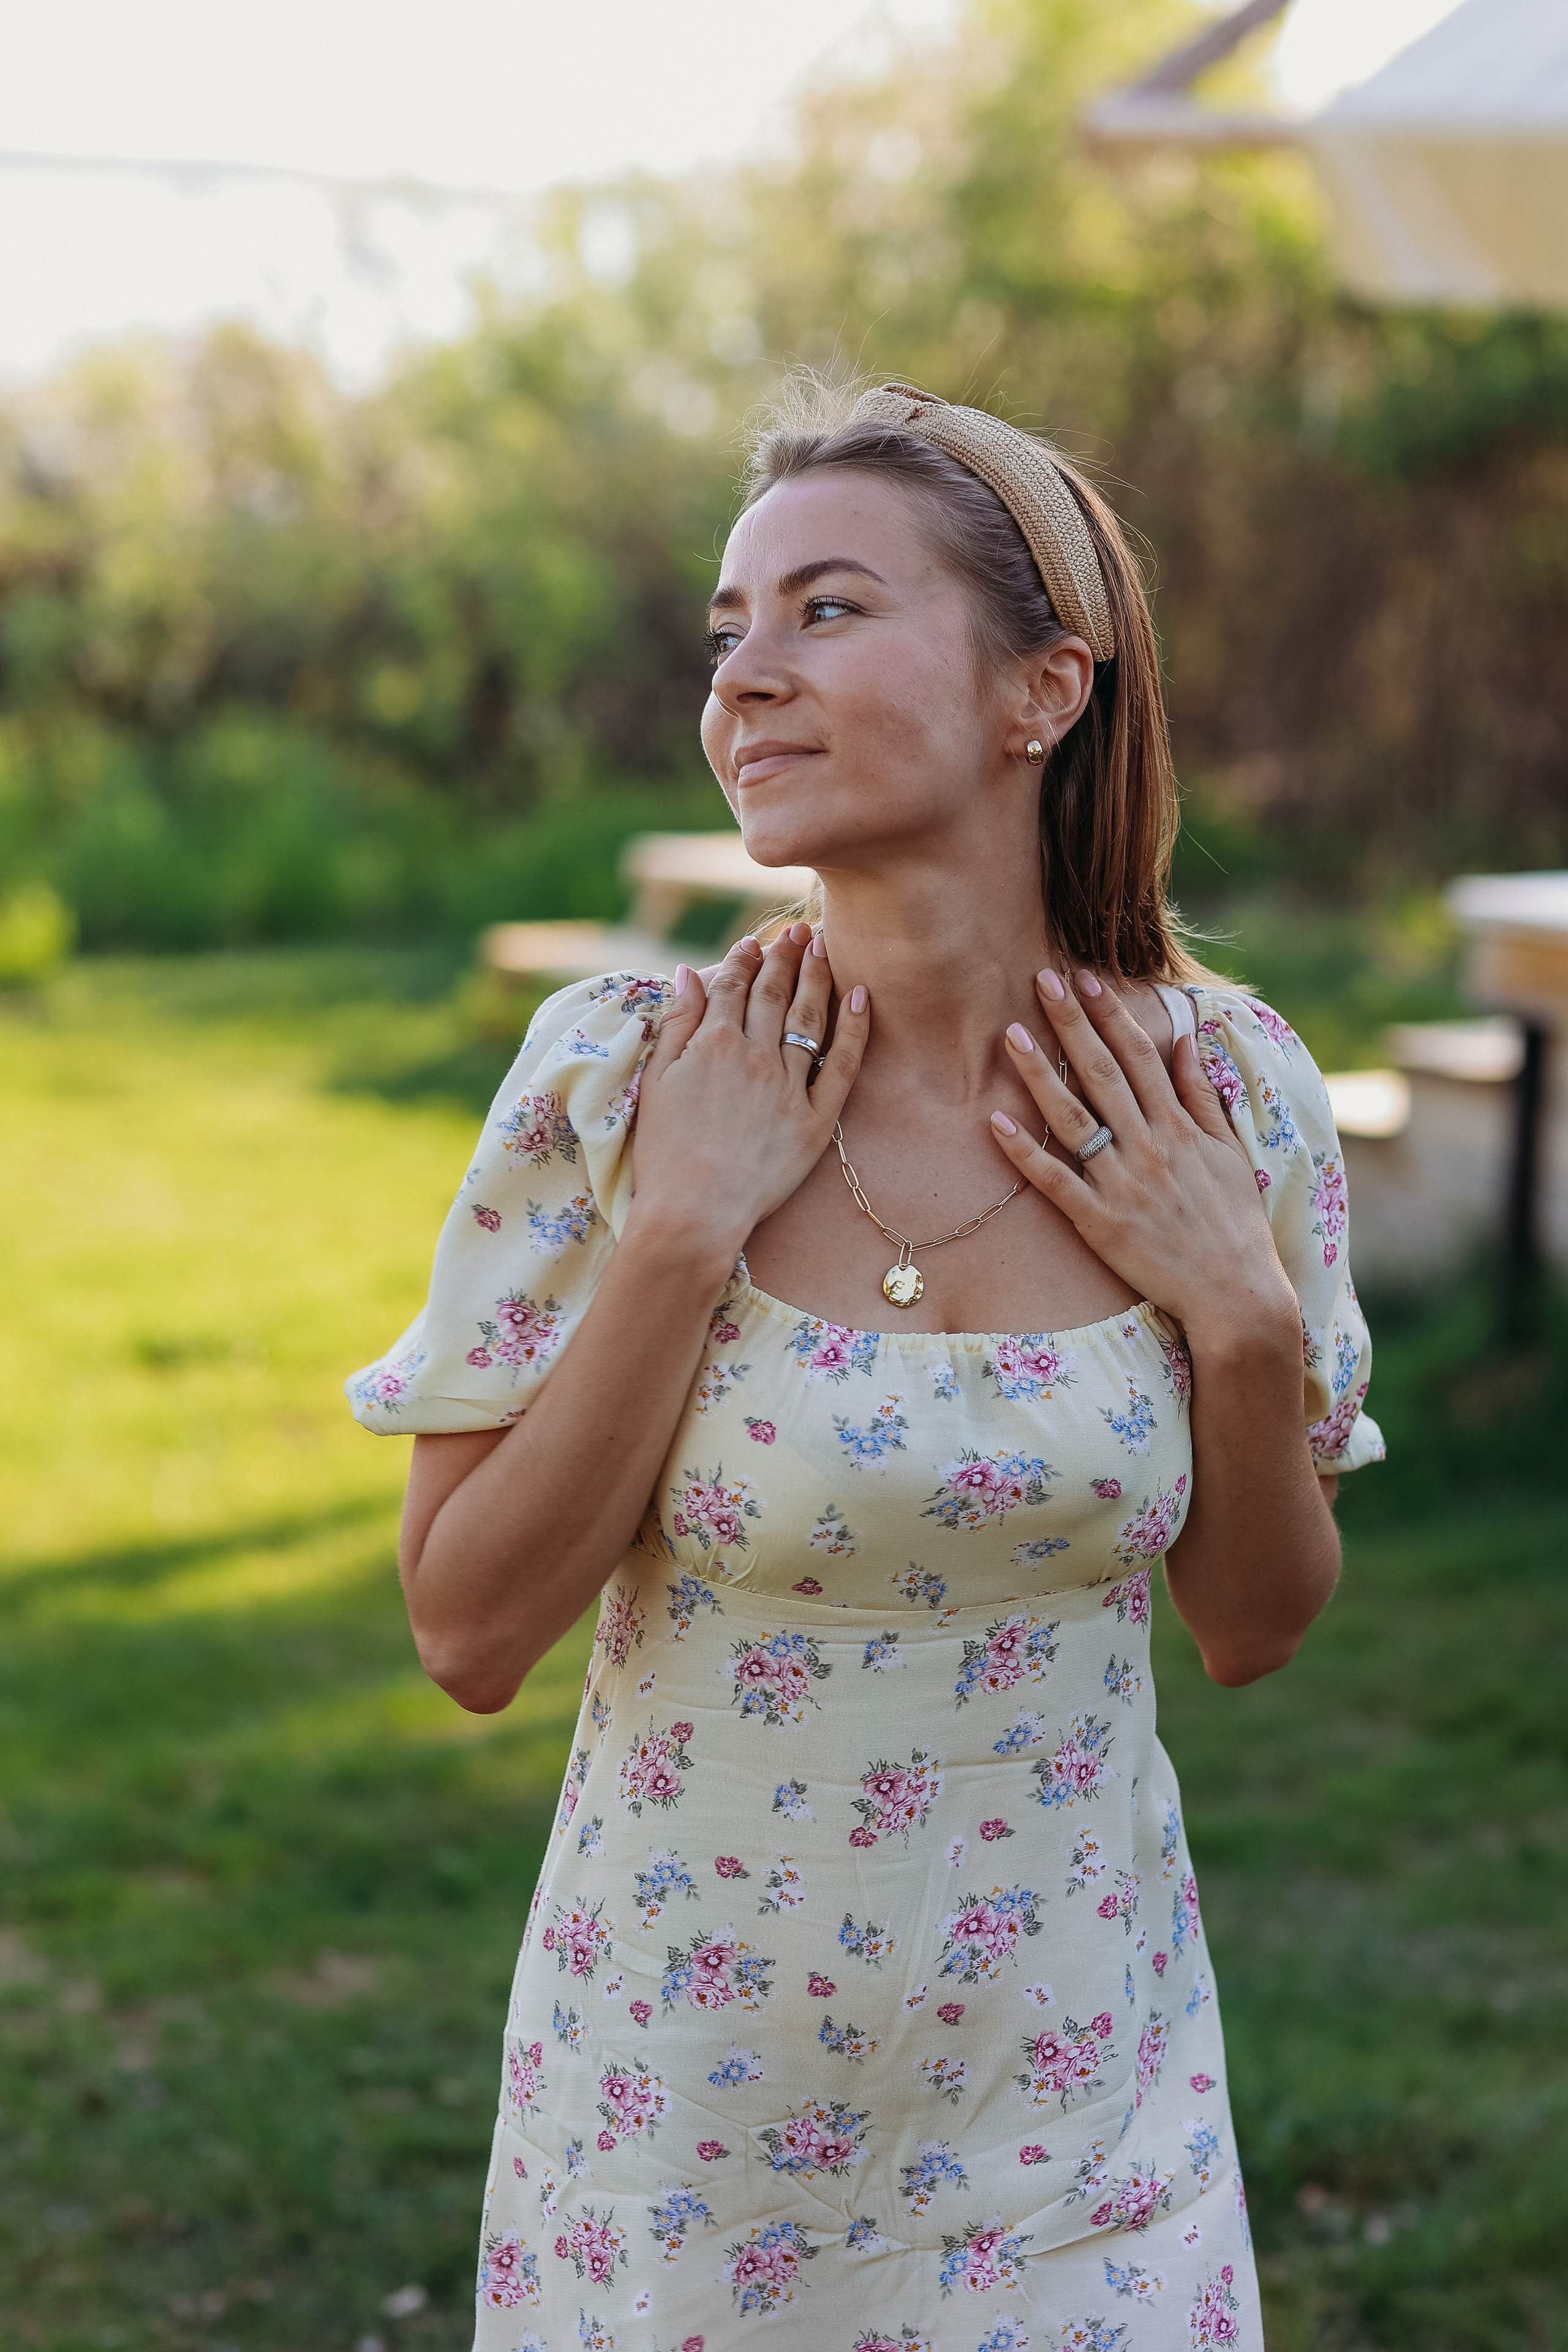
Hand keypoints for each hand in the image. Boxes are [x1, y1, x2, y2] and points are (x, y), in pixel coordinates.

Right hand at [625, 923, 869, 1267]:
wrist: (693, 1214)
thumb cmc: (663, 1154)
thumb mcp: (656, 1082)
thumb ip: (676, 1024)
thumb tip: (690, 973)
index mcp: (712, 1043)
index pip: (732, 986)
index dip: (744, 959)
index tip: (754, 942)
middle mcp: (755, 1055)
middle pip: (774, 994)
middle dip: (785, 956)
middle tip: (799, 931)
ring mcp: (789, 1086)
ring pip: (808, 1018)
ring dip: (816, 977)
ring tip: (824, 947)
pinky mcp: (816, 1120)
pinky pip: (842, 1065)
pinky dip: (853, 1029)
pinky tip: (859, 998)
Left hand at [989, 969, 1298, 1346]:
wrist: (1235, 1293)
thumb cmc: (1234, 1224)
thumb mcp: (1229, 1152)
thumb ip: (1203, 1096)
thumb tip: (1186, 1042)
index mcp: (1178, 1127)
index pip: (1139, 1055)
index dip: (1110, 1013)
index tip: (1085, 978)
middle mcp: (1148, 1147)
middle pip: (1102, 1072)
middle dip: (1070, 1023)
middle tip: (1039, 979)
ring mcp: (1121, 1184)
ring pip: (1073, 1118)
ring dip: (1040, 1074)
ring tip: (1009, 1035)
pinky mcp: (1100, 1222)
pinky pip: (1056, 1181)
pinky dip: (1025, 1152)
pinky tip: (996, 1122)